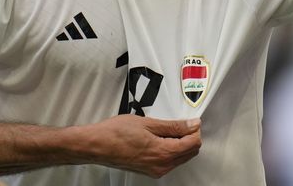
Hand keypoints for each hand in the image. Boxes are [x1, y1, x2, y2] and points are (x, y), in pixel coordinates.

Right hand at [85, 115, 200, 177]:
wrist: (98, 145)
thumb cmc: (117, 133)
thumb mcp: (149, 123)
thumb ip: (174, 126)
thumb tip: (192, 125)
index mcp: (164, 153)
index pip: (194, 143)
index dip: (195, 129)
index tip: (191, 121)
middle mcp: (162, 166)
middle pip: (190, 152)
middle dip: (190, 137)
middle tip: (181, 123)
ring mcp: (155, 170)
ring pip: (181, 157)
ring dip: (181, 143)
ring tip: (168, 129)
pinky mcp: (149, 170)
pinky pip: (169, 161)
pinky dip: (171, 149)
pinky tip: (161, 137)